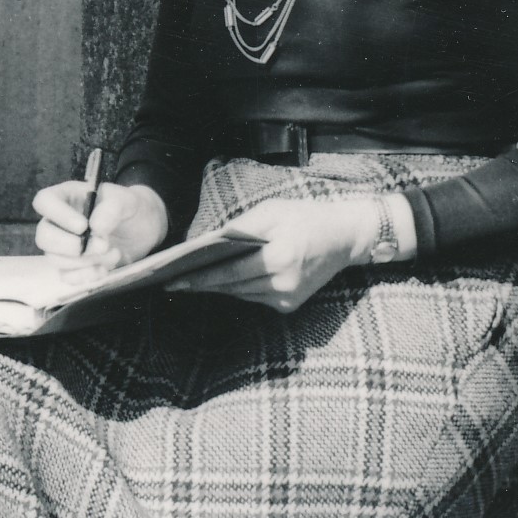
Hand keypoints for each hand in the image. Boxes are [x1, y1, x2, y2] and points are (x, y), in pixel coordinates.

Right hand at [32, 179, 168, 273]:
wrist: (142, 230)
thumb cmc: (129, 208)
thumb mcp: (127, 200)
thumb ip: (112, 208)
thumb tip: (95, 227)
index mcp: (67, 197)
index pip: (44, 201)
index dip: (57, 215)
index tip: (83, 226)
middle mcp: (59, 222)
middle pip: (43, 236)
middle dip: (70, 245)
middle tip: (100, 245)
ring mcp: (64, 246)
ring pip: (55, 259)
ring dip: (86, 261)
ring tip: (113, 252)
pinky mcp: (73, 267)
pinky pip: (67, 277)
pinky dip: (86, 276)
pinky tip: (105, 269)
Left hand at [167, 195, 394, 311]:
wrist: (344, 237)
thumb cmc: (305, 217)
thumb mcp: (272, 211)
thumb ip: (239, 228)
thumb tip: (207, 242)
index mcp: (279, 257)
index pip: (228, 272)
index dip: (198, 278)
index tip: (173, 281)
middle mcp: (283, 283)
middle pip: (230, 286)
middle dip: (201, 284)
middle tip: (173, 283)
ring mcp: (287, 298)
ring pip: (240, 294)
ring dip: (218, 287)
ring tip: (191, 281)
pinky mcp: (289, 306)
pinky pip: (254, 297)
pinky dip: (239, 288)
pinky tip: (223, 281)